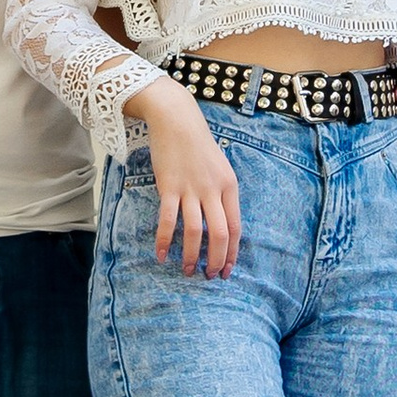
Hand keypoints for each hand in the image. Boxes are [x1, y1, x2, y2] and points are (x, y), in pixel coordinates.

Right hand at [136, 80, 239, 276]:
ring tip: (186, 270)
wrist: (177, 119)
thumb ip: (222, 192)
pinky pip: (167, 220)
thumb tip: (221, 220)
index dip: (232, 253)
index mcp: (229, 186)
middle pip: (219, 234)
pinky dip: (164, 240)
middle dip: (216, 261)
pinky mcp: (169, 186)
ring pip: (194, 231)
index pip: (235, 227)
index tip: (227, 270)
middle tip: (209, 276)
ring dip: (191, 256)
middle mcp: (213, 190)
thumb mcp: (220, 167)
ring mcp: (191, 189)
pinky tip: (160, 254)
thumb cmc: (197, 144)